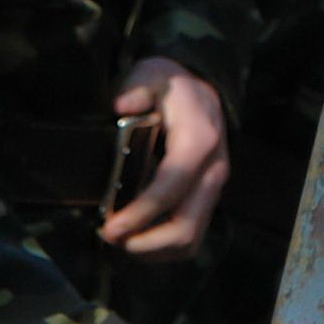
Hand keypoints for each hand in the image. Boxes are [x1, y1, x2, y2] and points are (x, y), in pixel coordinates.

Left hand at [102, 58, 228, 259]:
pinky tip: (137, 236)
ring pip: (191, 239)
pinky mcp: (208, 199)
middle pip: (186, 226)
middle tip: (109, 237)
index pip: (172, 186)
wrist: (200, 91)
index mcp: (200, 141)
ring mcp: (214, 188)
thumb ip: (138, 87)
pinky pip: (191, 236)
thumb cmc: (171, 86)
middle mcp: (214, 170)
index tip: (109, 227)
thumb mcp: (153, 74)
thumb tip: (123, 105)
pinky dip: (163, 247)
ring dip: (153, 249)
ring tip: (120, 240)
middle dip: (145, 242)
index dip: (141, 212)